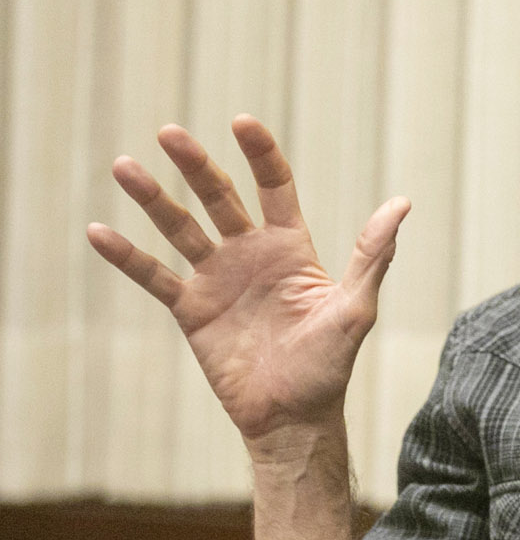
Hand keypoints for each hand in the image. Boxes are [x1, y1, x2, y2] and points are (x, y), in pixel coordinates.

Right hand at [86, 118, 409, 450]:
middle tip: (169, 132)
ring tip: (124, 167)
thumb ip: (372, 255)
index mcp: (291, 248)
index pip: (274, 187)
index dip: (260, 154)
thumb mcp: (355, 307)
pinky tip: (97, 232)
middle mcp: (251, 255)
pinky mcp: (191, 310)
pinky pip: (153, 277)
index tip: (241, 122)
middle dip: (196, 165)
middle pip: (219, 197)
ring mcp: (218, 279)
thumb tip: (401, 204)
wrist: (294, 417)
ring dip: (152, 199)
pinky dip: (126, 256)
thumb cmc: (330, 365)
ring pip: (180, 228)